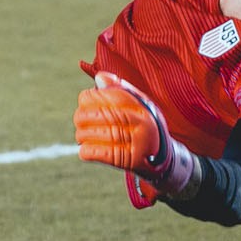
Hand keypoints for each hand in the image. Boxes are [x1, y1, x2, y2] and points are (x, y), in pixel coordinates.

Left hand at [75, 72, 196, 207]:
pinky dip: (85, 150)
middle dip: (82, 116)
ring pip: (96, 134)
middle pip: (101, 115)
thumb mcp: (140, 106)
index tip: (85, 98)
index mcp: (144, 110)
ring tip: (82, 135)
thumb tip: (99, 77)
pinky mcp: (126, 162)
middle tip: (79, 119)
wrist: (160, 160)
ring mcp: (135, 145)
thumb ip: (121, 90)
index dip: (93, 97)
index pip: (113, 97)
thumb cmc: (143, 127)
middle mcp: (142, 126)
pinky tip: (86, 147)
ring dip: (82, 134)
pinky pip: (95, 153)